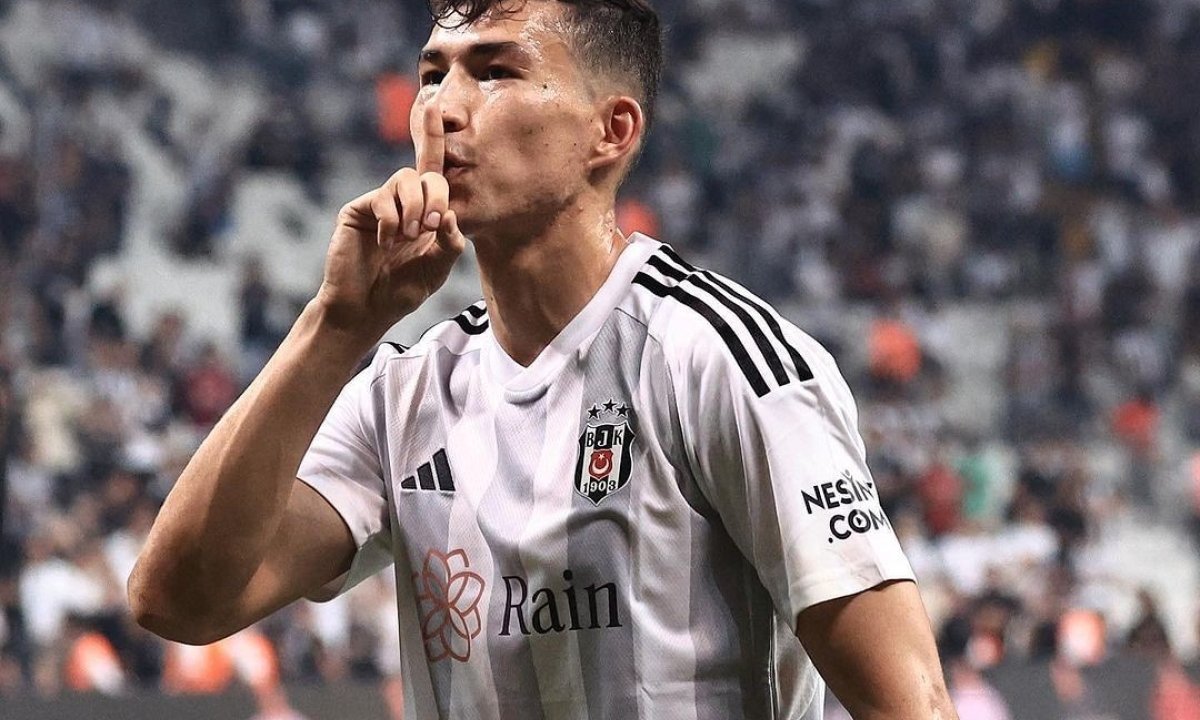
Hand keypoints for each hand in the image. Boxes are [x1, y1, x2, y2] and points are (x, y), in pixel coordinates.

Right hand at [315, 103, 466, 341]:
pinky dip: (391, 220)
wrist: (365, 309)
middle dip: (437, 194)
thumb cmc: (402, 290)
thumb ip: (450, 242)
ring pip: (405, 178)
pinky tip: (386, 240)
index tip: (434, 104)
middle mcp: (404, 202)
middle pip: (427, 170)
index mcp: (427, 211)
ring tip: (409, 236)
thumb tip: (450, 213)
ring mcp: (381, 203)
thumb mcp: (437, 268)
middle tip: (432, 224)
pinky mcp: (359, 209)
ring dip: (415, 206)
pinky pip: (383, 197)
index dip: (434, 136)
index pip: (436, 170)